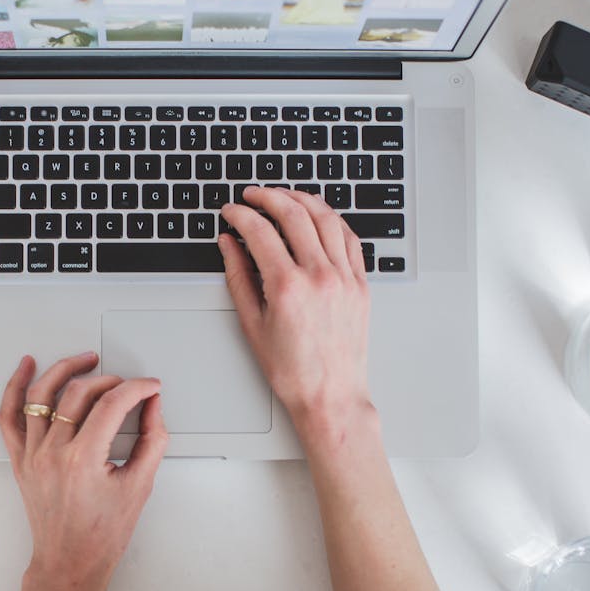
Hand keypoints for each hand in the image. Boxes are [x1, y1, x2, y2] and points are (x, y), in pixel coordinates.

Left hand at [0, 352, 167, 590]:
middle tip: (128, 385)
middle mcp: (53, 453)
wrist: (70, 563)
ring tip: (85, 360)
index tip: (150, 387)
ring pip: (41, 395)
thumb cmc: (101, 535)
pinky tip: (27, 367)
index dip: (137, 388)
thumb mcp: (140, 486)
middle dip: (109, 380)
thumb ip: (152, 440)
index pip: (112, 404)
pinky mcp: (21, 459)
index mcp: (83, 460)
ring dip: (65, 369)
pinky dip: (15, 387)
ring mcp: (32, 455)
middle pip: (79, 393)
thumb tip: (153, 407)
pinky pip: (9, 416)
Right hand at [218, 188, 371, 419]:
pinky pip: (349, 238)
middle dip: (268, 196)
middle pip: (293, 214)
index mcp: (288, 287)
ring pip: (325, 218)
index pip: (260, 232)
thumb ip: (238, 276)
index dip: (240, 215)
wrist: (330, 396)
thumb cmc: (292, 370)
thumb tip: (228, 244)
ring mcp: (344, 277)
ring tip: (284, 196)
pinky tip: (318, 217)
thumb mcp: (252, 324)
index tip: (231, 211)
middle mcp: (319, 276)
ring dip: (302, 199)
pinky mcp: (361, 283)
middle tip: (252, 195)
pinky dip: (332, 220)